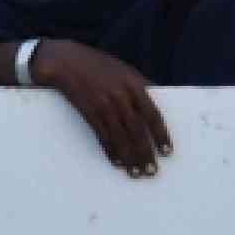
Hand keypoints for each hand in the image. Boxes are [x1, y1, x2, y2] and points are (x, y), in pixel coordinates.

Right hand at [31, 39, 173, 177]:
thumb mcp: (125, 71)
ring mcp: (104, 104)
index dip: (161, 135)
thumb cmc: (99, 66)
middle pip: (138, 130)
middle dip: (146, 152)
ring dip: (130, 157)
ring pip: (121, 136)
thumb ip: (142, 87)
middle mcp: (121, 95)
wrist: (67, 61)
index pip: (153, 114)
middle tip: (152, 171)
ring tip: (137, 173)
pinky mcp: (89, 112)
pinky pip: (102, 136)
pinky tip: (118, 163)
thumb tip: (160, 103)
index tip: (167, 152)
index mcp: (134, 84)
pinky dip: (111, 151)